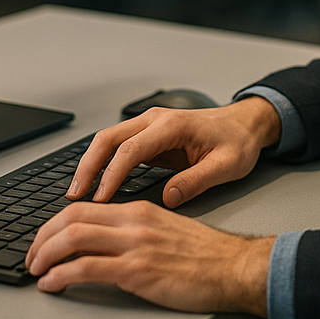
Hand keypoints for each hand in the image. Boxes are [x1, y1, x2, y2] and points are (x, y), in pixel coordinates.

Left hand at [26, 200, 272, 315]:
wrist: (232, 267)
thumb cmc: (204, 255)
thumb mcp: (165, 231)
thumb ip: (135, 232)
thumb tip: (105, 244)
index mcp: (138, 210)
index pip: (84, 207)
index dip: (55, 223)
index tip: (43, 240)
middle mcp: (133, 221)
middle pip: (72, 217)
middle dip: (42, 237)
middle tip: (31, 257)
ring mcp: (135, 245)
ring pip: (74, 238)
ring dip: (45, 255)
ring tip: (35, 270)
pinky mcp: (138, 271)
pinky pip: (87, 268)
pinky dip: (61, 275)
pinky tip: (52, 284)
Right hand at [67, 97, 281, 207]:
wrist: (244, 124)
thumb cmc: (237, 142)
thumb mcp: (226, 165)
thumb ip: (197, 181)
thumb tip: (168, 198)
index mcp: (173, 125)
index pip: (131, 149)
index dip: (112, 175)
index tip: (100, 199)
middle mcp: (156, 120)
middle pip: (109, 138)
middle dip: (88, 166)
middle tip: (74, 196)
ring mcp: (150, 125)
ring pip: (109, 140)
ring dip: (90, 164)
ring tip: (77, 193)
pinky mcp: (149, 135)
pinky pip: (118, 147)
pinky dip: (101, 163)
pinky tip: (95, 184)